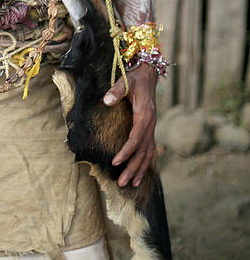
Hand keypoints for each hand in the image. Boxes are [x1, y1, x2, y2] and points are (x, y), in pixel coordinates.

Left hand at [103, 64, 157, 187]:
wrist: (148, 75)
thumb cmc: (135, 79)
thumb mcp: (125, 81)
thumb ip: (116, 91)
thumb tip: (106, 101)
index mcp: (144, 115)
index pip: (136, 138)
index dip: (126, 151)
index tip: (115, 162)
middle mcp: (151, 124)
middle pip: (143, 151)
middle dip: (132, 168)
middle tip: (121, 183)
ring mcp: (152, 128)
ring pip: (148, 154)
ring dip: (139, 170)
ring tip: (131, 185)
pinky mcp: (150, 129)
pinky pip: (149, 150)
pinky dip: (145, 164)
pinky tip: (140, 175)